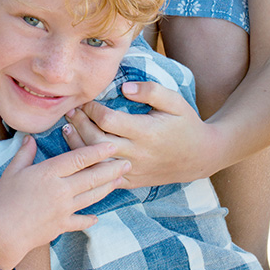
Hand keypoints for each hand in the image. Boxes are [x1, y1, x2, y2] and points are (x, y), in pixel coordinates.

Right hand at [0, 136, 129, 269]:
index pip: (79, 158)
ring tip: (121, 180)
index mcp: (49, 173)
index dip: (97, 151)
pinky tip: (96, 216)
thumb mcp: (12, 171)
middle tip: (128, 162)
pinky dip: (90, 218)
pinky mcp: (63, 225)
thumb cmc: (4, 199)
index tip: (112, 145)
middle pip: (92, 177)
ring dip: (108, 188)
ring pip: (92, 196)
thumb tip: (30, 138)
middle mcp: (62, 190)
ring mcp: (65, 209)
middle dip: (112, 169)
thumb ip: (24, 153)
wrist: (4, 232)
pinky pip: (81, 221)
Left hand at [63, 81, 213, 186]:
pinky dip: (89, 166)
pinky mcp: (133, 181)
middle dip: (79, 124)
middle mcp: (138, 153)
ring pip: (97, 162)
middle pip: (97, 141)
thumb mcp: (175, 101)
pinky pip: (105, 178)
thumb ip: (150, 91)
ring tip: (68, 128)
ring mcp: (134, 170)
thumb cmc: (186, 124)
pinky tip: (80, 152)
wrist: (201, 156)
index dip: (92, 109)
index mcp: (146, 132)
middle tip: (70, 111)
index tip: (86, 100)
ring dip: (78, 145)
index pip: (108, 120)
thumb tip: (124, 88)